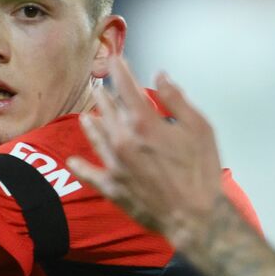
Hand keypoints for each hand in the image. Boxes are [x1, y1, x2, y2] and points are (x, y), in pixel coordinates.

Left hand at [68, 57, 224, 252]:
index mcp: (144, 122)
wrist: (194, 217)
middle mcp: (122, 140)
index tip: (114, 59)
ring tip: (86, 116)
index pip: (125, 87)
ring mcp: (114, 165)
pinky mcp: (112, 188)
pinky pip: (91, 174)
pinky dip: (82, 167)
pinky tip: (73, 162)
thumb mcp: (198, 127)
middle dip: (104, 95)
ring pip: (96, 137)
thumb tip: (159, 75)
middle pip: (107, 110)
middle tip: (100, 86)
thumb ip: (176, 99)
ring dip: (91, 123)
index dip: (119, 70)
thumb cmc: (201, 171)